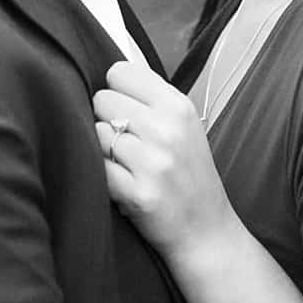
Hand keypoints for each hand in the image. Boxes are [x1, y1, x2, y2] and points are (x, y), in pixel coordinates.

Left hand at [93, 60, 238, 265]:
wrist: (206, 231)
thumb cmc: (190, 176)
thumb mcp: (184, 126)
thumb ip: (151, 100)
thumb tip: (107, 78)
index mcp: (178, 106)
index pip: (120, 72)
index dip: (116, 91)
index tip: (125, 108)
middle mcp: (167, 129)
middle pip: (102, 99)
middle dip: (107, 119)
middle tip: (128, 142)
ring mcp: (153, 162)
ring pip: (96, 133)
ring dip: (103, 149)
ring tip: (126, 164)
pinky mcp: (138, 193)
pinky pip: (97, 166)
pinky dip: (103, 174)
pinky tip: (122, 182)